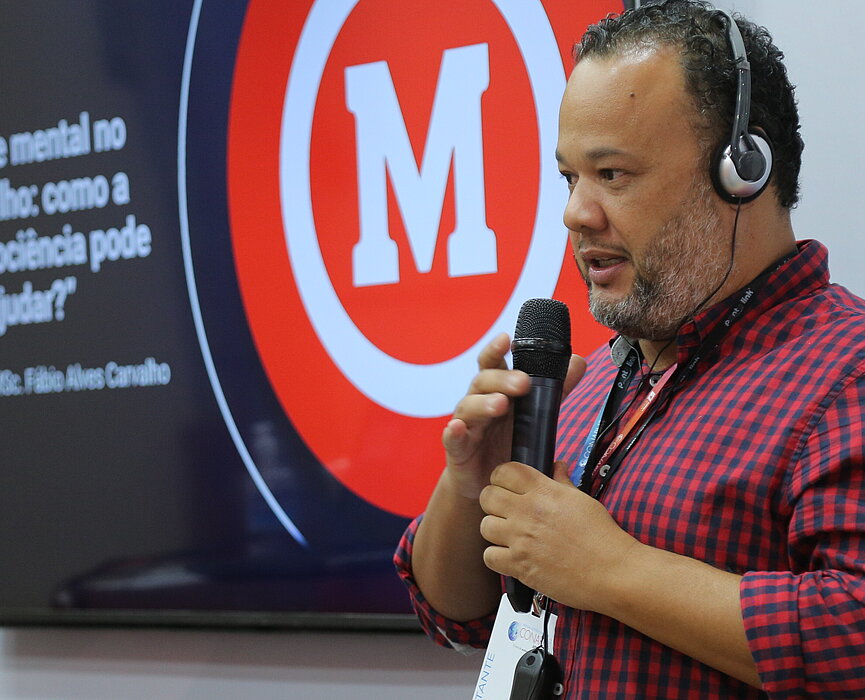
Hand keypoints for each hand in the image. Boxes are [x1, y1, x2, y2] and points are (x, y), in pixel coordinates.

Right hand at [441, 333, 584, 499]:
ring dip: (483, 403)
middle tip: (523, 383)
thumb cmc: (509, 441)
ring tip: (500, 405)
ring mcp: (466, 424)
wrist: (489, 480)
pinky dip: (453, 432)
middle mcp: (478, 401)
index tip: (507, 339)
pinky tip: (457, 428)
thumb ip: (554, 389)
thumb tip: (577, 361)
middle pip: (483, 381)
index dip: (496, 349)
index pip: (493, 363)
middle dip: (501, 379)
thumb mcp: (534, 414)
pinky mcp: (458, 449)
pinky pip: (452, 438)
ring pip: (468, 407)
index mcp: (495, 389)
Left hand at [478, 460, 640, 614]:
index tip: (506, 485)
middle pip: (487, 496)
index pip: (504, 471)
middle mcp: (528, 512)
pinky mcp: (519, 566)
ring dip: (495, 531)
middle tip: (505, 510)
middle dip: (494, 502)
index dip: (501, 477)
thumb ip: (562, 482)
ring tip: (509, 536)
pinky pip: (489, 556)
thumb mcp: (583, 500)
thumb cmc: (602, 537)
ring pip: (485, 526)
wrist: (613, 572)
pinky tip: (512, 557)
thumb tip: (557, 466)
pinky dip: (497, 558)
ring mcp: (521, 539)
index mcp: (544, 492)